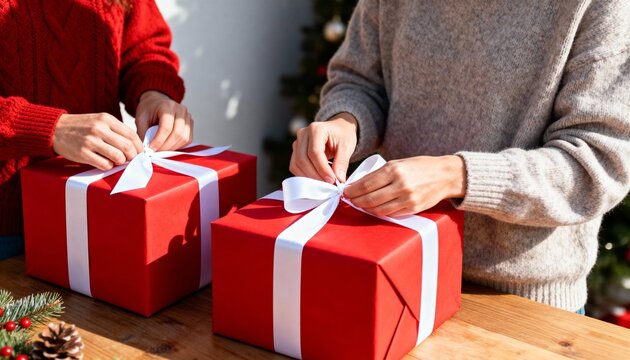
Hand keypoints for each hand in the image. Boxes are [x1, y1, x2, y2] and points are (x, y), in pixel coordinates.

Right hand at [52, 113, 143, 170]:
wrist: (55, 129)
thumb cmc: (81, 127)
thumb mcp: (99, 121)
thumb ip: (116, 130)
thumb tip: (135, 145)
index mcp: (106, 119)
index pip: (131, 134)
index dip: (139, 146)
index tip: (140, 153)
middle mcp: (99, 129)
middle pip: (127, 147)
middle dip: (133, 156)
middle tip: (131, 160)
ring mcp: (91, 141)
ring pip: (118, 157)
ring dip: (121, 162)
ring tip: (117, 161)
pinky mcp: (83, 153)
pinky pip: (105, 164)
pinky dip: (109, 166)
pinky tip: (105, 163)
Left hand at [135, 90, 192, 150]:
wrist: (157, 102)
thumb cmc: (148, 109)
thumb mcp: (140, 118)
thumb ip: (142, 132)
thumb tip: (145, 149)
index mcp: (167, 106)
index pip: (166, 128)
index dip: (159, 141)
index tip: (150, 149)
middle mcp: (181, 110)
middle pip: (177, 134)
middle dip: (166, 147)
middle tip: (156, 152)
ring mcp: (187, 117)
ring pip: (184, 138)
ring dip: (173, 148)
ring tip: (161, 150)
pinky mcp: (190, 124)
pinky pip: (188, 139)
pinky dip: (179, 146)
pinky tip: (169, 146)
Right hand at [290, 112, 357, 182]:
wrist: (337, 129)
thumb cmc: (342, 135)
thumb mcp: (347, 146)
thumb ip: (342, 162)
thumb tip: (339, 180)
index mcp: (316, 129)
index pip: (314, 152)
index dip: (322, 169)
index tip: (332, 180)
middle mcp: (303, 134)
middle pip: (303, 159)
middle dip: (315, 175)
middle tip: (329, 185)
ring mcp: (297, 143)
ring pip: (296, 165)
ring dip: (309, 177)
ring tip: (324, 183)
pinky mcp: (295, 152)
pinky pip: (295, 167)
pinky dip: (304, 176)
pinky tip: (317, 179)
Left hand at [343, 155, 466, 216]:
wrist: (445, 175)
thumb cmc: (420, 167)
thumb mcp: (399, 163)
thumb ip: (380, 173)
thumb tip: (359, 184)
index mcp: (394, 170)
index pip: (366, 184)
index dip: (353, 190)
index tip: (346, 192)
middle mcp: (400, 184)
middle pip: (370, 198)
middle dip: (356, 201)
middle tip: (350, 200)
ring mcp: (407, 198)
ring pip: (378, 209)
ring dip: (366, 208)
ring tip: (361, 204)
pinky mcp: (413, 208)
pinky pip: (391, 214)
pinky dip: (380, 212)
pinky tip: (375, 208)